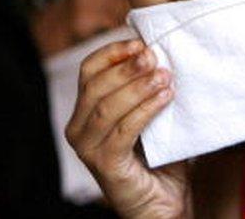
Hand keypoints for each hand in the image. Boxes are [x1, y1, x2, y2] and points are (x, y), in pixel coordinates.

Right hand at [66, 39, 191, 218]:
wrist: (164, 201)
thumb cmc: (159, 157)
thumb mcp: (152, 113)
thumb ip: (150, 86)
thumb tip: (163, 51)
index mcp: (85, 111)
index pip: (89, 70)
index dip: (112, 52)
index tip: (141, 42)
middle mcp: (78, 129)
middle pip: (95, 85)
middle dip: (126, 67)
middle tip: (155, 57)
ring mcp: (88, 149)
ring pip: (106, 107)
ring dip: (138, 87)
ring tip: (165, 76)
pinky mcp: (104, 165)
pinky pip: (123, 130)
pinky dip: (145, 110)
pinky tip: (166, 97)